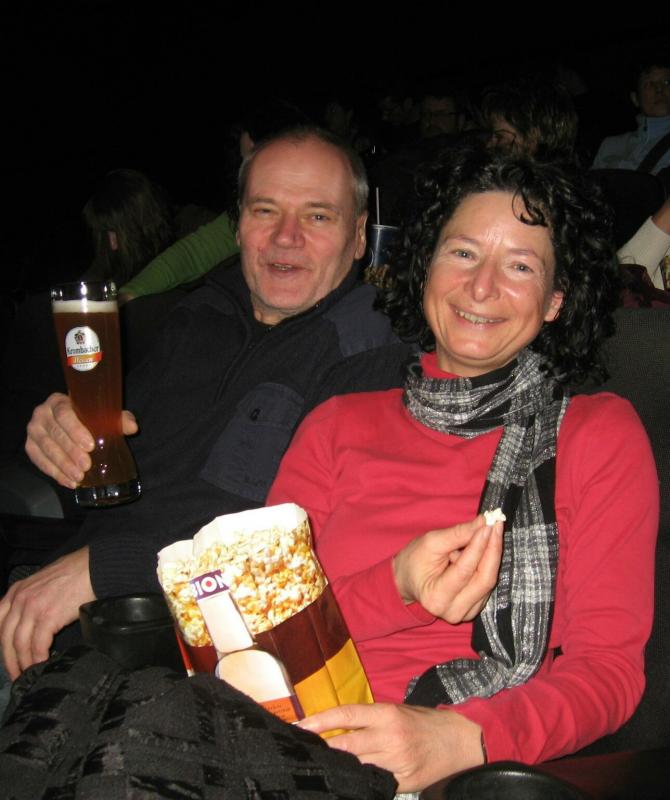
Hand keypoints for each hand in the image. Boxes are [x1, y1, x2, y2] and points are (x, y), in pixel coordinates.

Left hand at [0, 547, 94, 679]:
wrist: (95, 567)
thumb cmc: (76, 572)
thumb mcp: (43, 581)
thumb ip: (32, 597)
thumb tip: (34, 620)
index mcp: (17, 591)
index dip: (2, 643)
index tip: (9, 657)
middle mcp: (20, 599)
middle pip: (6, 637)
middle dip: (10, 659)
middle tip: (17, 674)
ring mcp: (32, 608)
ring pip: (20, 644)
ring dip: (24, 663)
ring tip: (30, 673)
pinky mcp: (48, 616)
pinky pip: (37, 645)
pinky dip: (39, 658)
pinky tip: (43, 663)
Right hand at [25, 392, 137, 488]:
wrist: (69, 422)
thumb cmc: (88, 417)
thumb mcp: (103, 414)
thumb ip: (118, 419)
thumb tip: (132, 427)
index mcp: (58, 401)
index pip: (64, 414)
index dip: (75, 430)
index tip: (90, 445)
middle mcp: (41, 413)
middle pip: (55, 434)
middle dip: (71, 452)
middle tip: (86, 465)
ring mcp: (34, 431)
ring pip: (46, 449)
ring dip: (63, 465)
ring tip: (79, 477)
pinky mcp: (30, 446)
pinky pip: (39, 461)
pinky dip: (54, 473)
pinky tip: (69, 481)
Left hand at [297, 703, 483, 792]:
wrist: (461, 742)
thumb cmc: (425, 723)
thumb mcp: (397, 711)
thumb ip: (369, 719)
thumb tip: (337, 729)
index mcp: (387, 714)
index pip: (346, 714)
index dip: (320, 721)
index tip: (299, 726)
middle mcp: (389, 737)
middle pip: (346, 745)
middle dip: (323, 749)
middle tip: (301, 750)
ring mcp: (396, 762)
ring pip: (357, 766)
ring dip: (338, 766)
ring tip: (319, 766)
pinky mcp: (402, 782)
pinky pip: (374, 783)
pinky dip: (359, 780)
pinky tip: (347, 781)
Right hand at [393, 515, 502, 623]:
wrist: (406, 581)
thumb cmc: (414, 560)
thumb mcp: (431, 543)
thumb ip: (457, 534)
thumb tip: (483, 524)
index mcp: (437, 597)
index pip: (465, 570)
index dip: (479, 546)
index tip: (487, 525)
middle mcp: (453, 611)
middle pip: (484, 580)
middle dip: (492, 550)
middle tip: (495, 527)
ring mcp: (465, 613)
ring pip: (488, 582)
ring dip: (489, 556)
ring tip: (479, 538)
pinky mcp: (473, 610)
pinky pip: (487, 585)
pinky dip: (486, 565)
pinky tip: (478, 552)